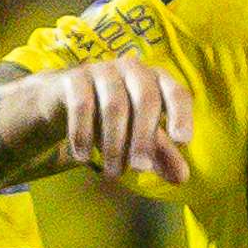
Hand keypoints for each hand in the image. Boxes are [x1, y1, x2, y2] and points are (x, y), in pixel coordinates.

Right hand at [11, 55, 195, 185]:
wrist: (65, 100)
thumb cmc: (114, 118)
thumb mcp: (139, 136)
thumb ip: (161, 154)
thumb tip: (182, 178)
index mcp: (156, 80)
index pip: (176, 93)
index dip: (181, 115)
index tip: (181, 142)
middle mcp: (133, 69)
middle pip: (146, 100)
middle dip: (144, 138)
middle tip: (140, 169)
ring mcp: (103, 69)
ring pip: (114, 106)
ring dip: (114, 145)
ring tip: (113, 174)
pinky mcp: (75, 77)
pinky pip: (82, 105)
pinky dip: (84, 134)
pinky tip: (83, 158)